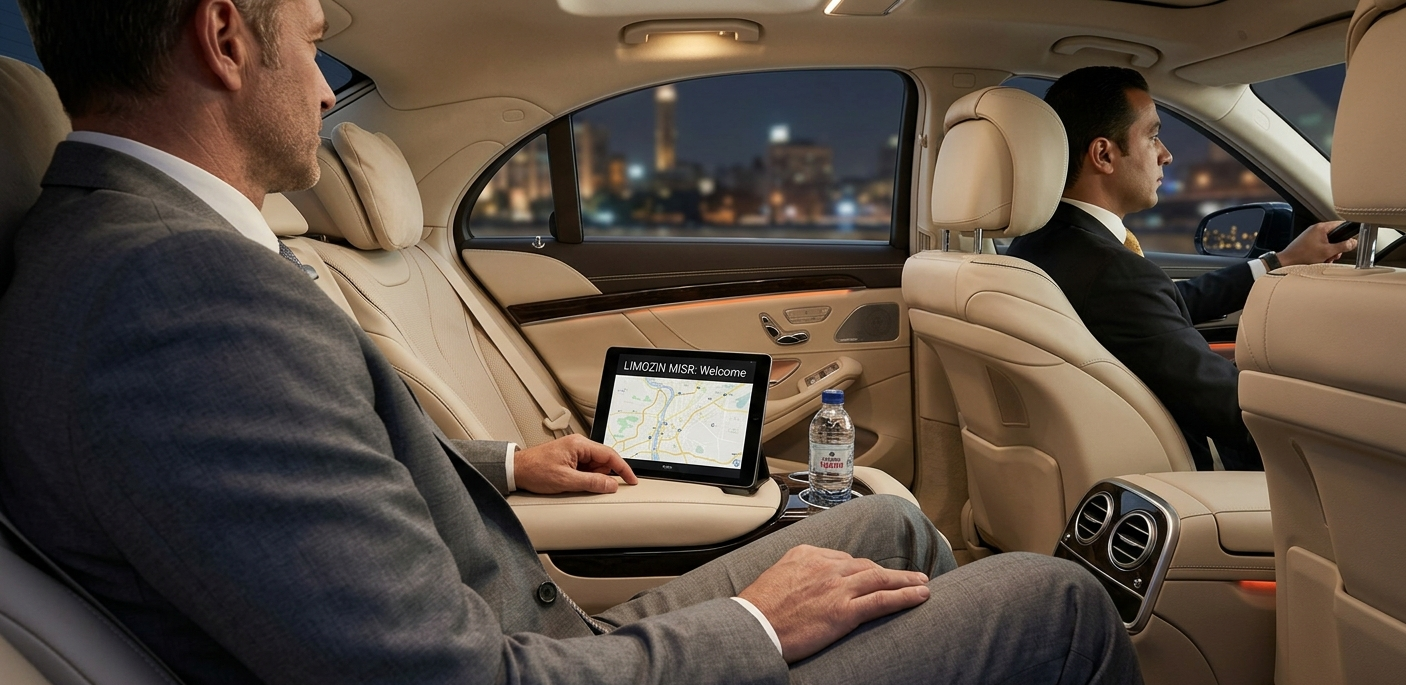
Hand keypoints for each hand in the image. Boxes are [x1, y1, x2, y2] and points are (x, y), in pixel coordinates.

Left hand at [513, 434, 637, 493]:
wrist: (516, 470)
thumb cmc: (535, 471)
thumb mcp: (566, 481)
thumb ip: (592, 483)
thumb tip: (611, 485)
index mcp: (580, 445)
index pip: (610, 455)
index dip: (623, 469)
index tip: (632, 480)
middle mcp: (578, 444)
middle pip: (603, 462)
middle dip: (599, 476)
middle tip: (584, 485)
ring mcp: (574, 451)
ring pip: (594, 467)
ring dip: (589, 477)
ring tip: (571, 482)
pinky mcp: (569, 458)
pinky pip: (585, 468)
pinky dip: (583, 477)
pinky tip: (570, 481)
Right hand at [738, 545, 930, 662]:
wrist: (754, 625)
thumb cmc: (759, 607)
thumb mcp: (777, 575)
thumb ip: (798, 572)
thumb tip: (808, 579)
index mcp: (808, 555)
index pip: (844, 559)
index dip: (862, 570)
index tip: (872, 576)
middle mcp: (826, 566)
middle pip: (867, 566)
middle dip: (889, 572)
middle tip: (908, 576)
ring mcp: (838, 587)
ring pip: (880, 578)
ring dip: (906, 580)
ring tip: (922, 583)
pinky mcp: (845, 610)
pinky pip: (882, 599)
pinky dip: (905, 596)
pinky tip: (921, 595)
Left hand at [1278, 221, 1357, 266]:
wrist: (1287, 261)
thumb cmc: (1303, 255)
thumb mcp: (1327, 251)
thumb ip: (1342, 246)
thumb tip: (1353, 242)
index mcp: (1321, 227)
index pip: (1340, 224)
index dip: (1347, 232)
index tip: (1351, 240)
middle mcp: (1316, 229)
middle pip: (1335, 236)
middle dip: (1337, 247)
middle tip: (1334, 255)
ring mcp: (1312, 236)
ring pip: (1328, 243)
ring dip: (1330, 252)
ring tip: (1326, 259)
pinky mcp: (1308, 242)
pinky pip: (1321, 246)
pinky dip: (1323, 253)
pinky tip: (1320, 260)